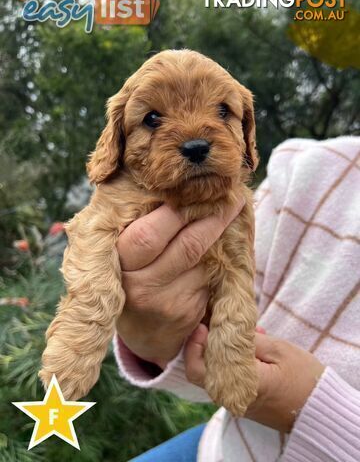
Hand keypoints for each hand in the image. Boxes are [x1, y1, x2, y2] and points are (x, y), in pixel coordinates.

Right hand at [116, 198, 244, 367]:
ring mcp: (167, 302)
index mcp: (120, 262)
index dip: (181, 209)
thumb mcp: (121, 251)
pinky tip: (223, 250)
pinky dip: (220, 260)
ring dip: (222, 237)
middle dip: (216, 218)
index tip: (201, 188)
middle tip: (234, 199)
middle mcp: (142, 285)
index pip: (151, 233)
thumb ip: (139, 223)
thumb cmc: (129, 276)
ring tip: (232, 216)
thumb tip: (176, 186)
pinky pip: (211, 278)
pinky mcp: (188, 313)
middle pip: (189, 245)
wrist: (140, 331)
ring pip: (206, 260)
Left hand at [184, 325, 324, 432]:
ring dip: (217, 348)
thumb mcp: (278, 350)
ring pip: (213, 371)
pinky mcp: (243, 398)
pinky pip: (226, 375)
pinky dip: (229, 358)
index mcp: (238, 383)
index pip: (199, 368)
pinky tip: (246, 342)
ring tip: (235, 328)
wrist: (320, 411)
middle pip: (200, 370)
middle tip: (210, 321)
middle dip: (201, 343)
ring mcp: (236, 400)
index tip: (202, 323)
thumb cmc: (304, 378)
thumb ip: (246, 340)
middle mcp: (231, 396)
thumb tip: (221, 326)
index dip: (194, 344)